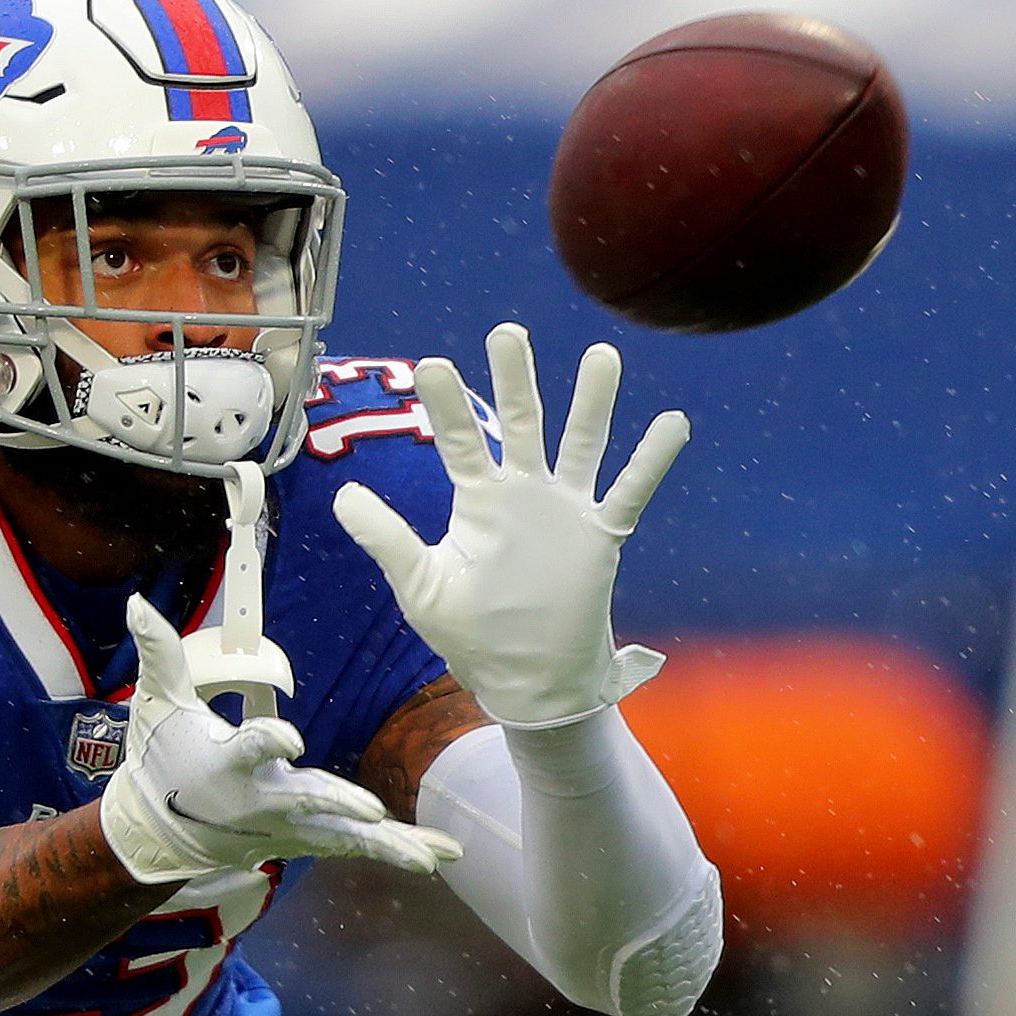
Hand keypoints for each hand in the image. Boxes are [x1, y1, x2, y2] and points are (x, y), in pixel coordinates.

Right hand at [100, 595, 463, 884]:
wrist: (159, 831)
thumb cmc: (162, 758)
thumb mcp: (156, 704)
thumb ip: (159, 653)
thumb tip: (138, 601)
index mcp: (227, 764)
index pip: (250, 748)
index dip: (268, 741)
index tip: (289, 735)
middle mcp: (261, 801)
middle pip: (305, 801)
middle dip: (338, 806)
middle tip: (371, 812)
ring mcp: (286, 827)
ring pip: (341, 836)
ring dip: (387, 844)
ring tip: (430, 856)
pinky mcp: (304, 839)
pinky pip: (354, 846)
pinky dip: (395, 850)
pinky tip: (438, 855)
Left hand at [333, 322, 689, 727]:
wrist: (528, 682)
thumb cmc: (473, 636)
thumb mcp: (421, 587)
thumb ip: (387, 539)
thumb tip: (341, 497)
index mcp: (479, 501)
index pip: (462, 440)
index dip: (448, 405)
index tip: (433, 366)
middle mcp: (523, 493)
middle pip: (522, 422)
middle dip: (516, 379)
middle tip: (507, 333)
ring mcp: (565, 511)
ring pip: (582, 442)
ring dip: (591, 401)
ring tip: (601, 355)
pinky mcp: (600, 536)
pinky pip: (630, 492)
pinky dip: (652, 460)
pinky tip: (674, 422)